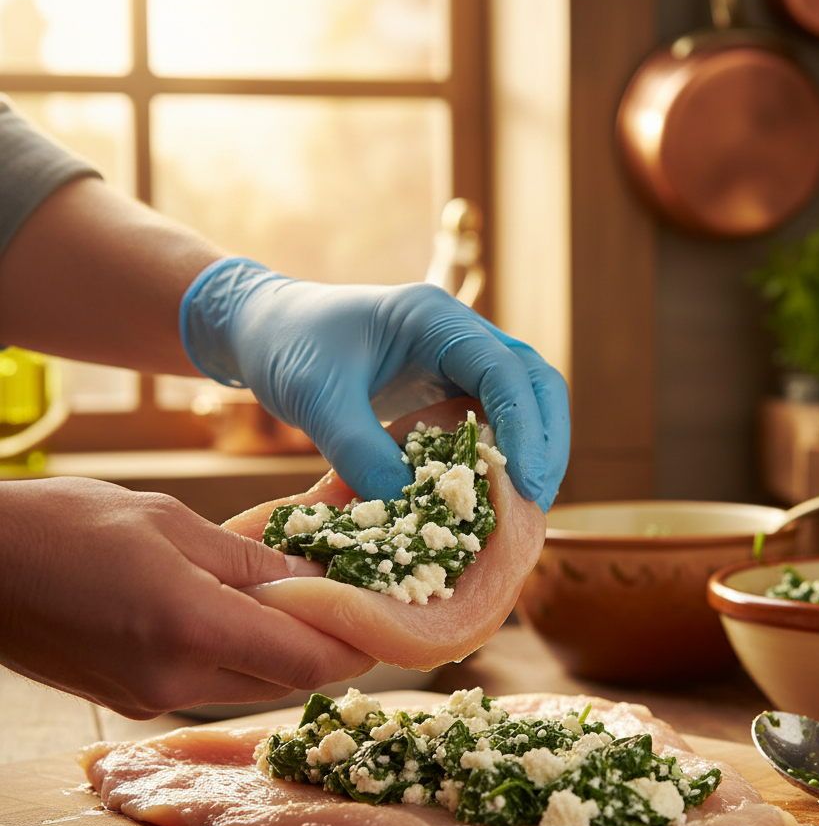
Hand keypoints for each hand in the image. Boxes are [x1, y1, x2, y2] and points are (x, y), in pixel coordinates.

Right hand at [0, 478, 373, 717]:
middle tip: (352, 604)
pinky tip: (239, 615)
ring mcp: (150, 697)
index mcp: (194, 628)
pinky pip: (210, 681)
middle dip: (326, 646)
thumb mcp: (170, 521)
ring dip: (283, 651)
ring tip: (300, 601)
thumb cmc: (65, 526)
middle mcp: (177, 679)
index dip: (358, 645)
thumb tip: (307, 572)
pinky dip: (238, 655)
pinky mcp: (130, 698)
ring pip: (250, 682)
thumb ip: (248, 557)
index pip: (308, 659)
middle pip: (286, 677)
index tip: (387, 621)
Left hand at [180, 258, 569, 509]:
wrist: (264, 329)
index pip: (504, 369)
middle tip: (537, 500)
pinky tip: (492, 491)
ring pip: (523, 398)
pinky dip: (503, 452)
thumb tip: (409, 506)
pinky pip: (493, 415)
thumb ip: (359, 450)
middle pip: (535, 379)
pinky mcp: (448, 383)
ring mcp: (457, 357)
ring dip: (533, 447)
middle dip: (546, 439)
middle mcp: (458, 332)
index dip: (524, 427)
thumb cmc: (286, 347)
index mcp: (432, 318)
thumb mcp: (315, 398)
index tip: (524, 484)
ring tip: (525, 504)